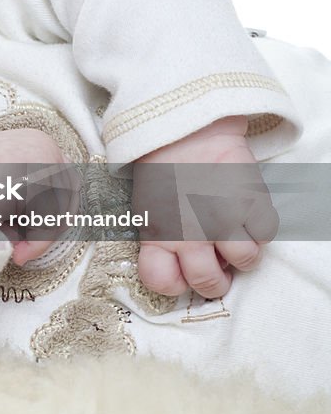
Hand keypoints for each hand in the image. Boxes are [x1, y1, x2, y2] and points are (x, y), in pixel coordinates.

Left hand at [133, 116, 276, 297]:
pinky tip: (247, 214)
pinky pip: (266, 234)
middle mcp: (189, 234)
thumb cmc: (162, 171)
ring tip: (234, 236)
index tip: (181, 274)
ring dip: (243, 253)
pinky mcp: (249, 201)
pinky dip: (260, 228)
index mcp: (157, 235)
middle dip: (215, 281)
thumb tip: (186, 265)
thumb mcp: (147, 208)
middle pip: (208, 283)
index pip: (162, 282)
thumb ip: (162, 241)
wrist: (183, 130)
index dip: (175, 283)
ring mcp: (222, 219)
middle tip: (217, 265)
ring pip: (246, 261)